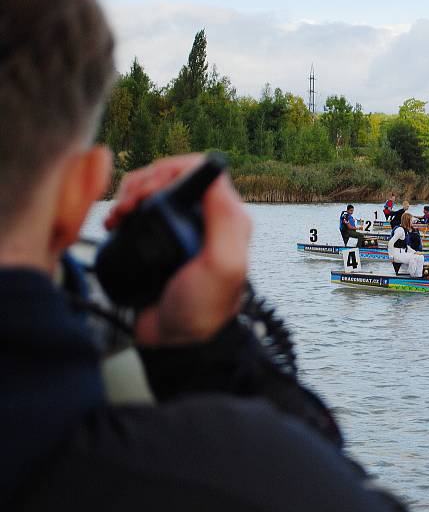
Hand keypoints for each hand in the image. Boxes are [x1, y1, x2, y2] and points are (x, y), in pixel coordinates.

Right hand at [106, 155, 251, 345]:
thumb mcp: (223, 266)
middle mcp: (206, 217)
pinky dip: (123, 210)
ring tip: (120, 216)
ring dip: (130, 195)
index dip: (171, 171)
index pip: (201, 170)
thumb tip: (214, 173)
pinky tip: (116, 223)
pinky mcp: (158, 238)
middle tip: (129, 205)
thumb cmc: (203, 308)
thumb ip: (224, 220)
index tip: (151, 190)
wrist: (175, 341)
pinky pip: (138, 210)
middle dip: (145, 182)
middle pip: (171, 175)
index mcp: (228, 218)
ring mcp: (180, 227)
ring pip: (152, 189)